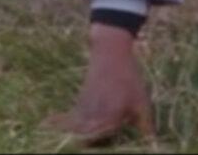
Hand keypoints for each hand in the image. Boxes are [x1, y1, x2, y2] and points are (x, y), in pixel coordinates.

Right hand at [46, 24, 154, 144]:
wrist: (110, 53)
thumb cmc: (129, 78)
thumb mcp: (141, 102)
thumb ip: (145, 126)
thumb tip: (153, 144)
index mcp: (109, 119)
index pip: (98, 143)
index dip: (98, 147)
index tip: (103, 149)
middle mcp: (92, 117)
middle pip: (82, 141)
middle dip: (84, 144)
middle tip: (90, 145)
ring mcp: (82, 110)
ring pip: (71, 131)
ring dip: (71, 137)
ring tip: (67, 143)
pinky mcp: (77, 103)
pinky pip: (65, 118)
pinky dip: (57, 123)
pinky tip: (44, 124)